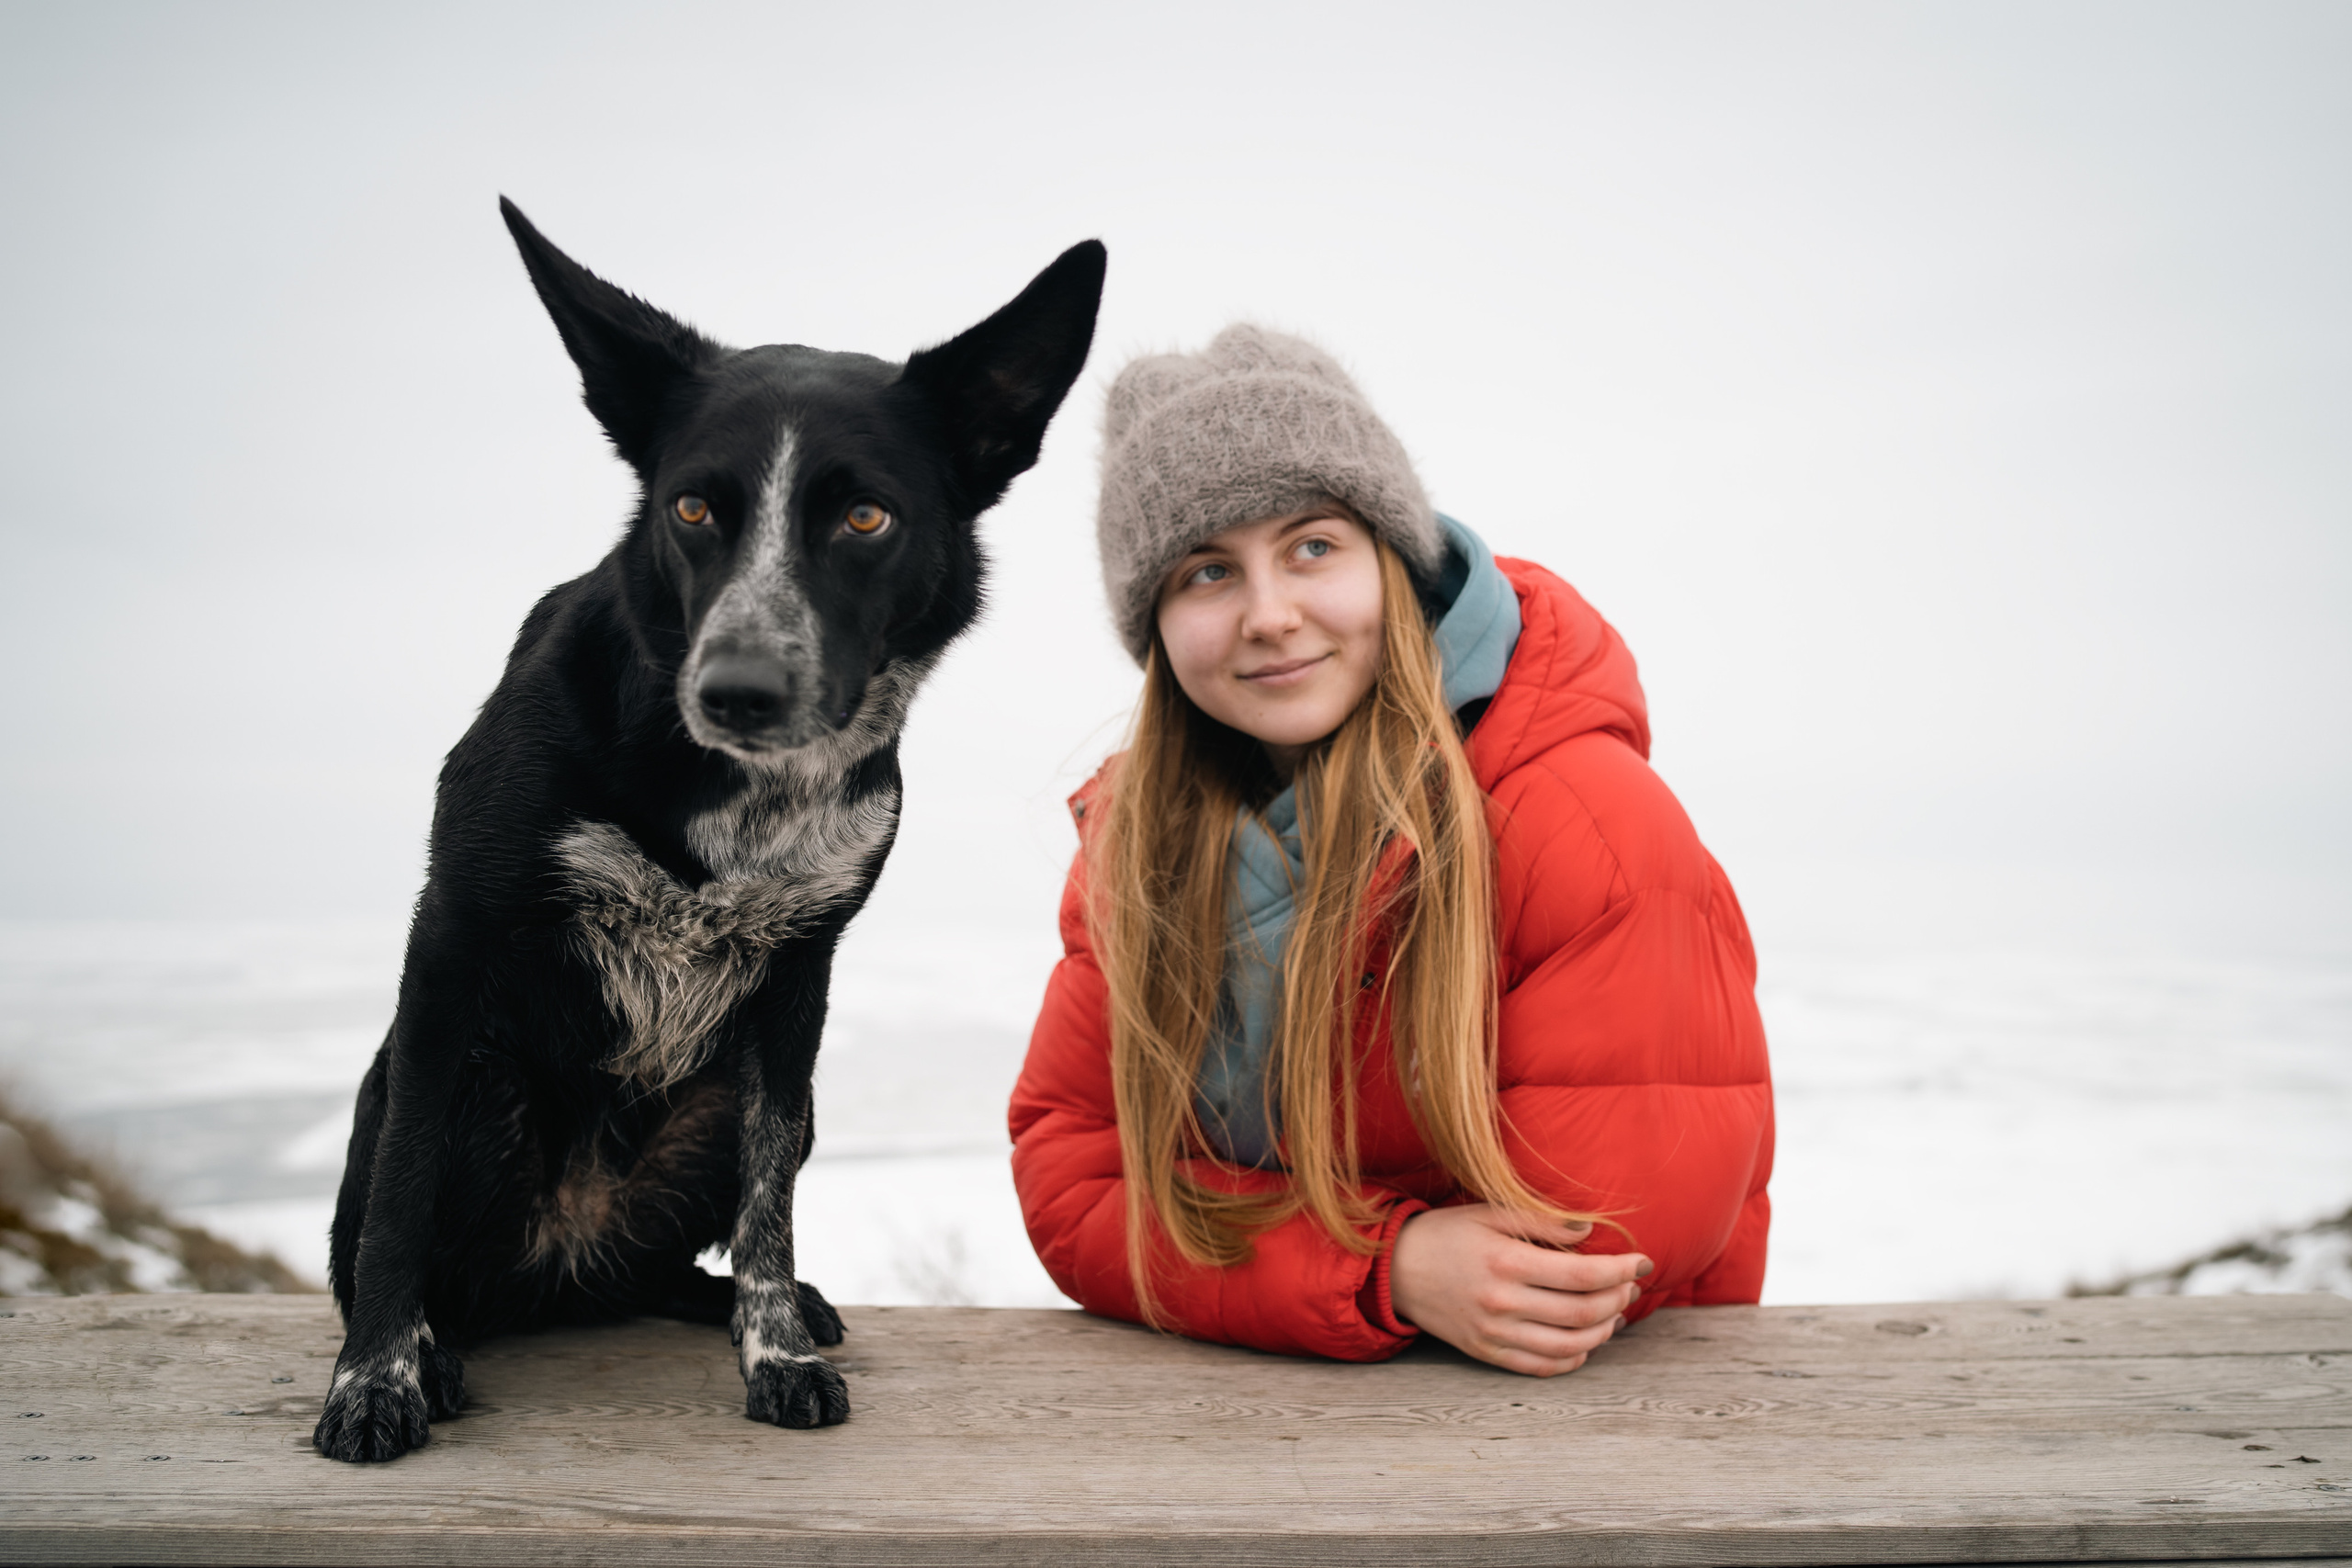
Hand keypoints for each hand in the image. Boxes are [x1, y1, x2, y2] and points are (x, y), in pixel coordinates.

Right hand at [1388, 1204, 1650, 1375]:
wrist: (1396, 1269)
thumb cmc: (1446, 1234)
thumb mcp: (1490, 1213)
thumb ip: (1541, 1222)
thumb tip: (1589, 1231)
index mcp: (1506, 1263)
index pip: (1581, 1275)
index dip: (1619, 1270)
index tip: (1641, 1262)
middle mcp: (1502, 1303)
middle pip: (1582, 1313)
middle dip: (1617, 1299)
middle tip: (1630, 1285)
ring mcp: (1494, 1334)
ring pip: (1568, 1346)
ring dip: (1603, 1332)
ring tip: (1614, 1314)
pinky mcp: (1487, 1353)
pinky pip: (1541, 1367)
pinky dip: (1572, 1360)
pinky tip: (1585, 1343)